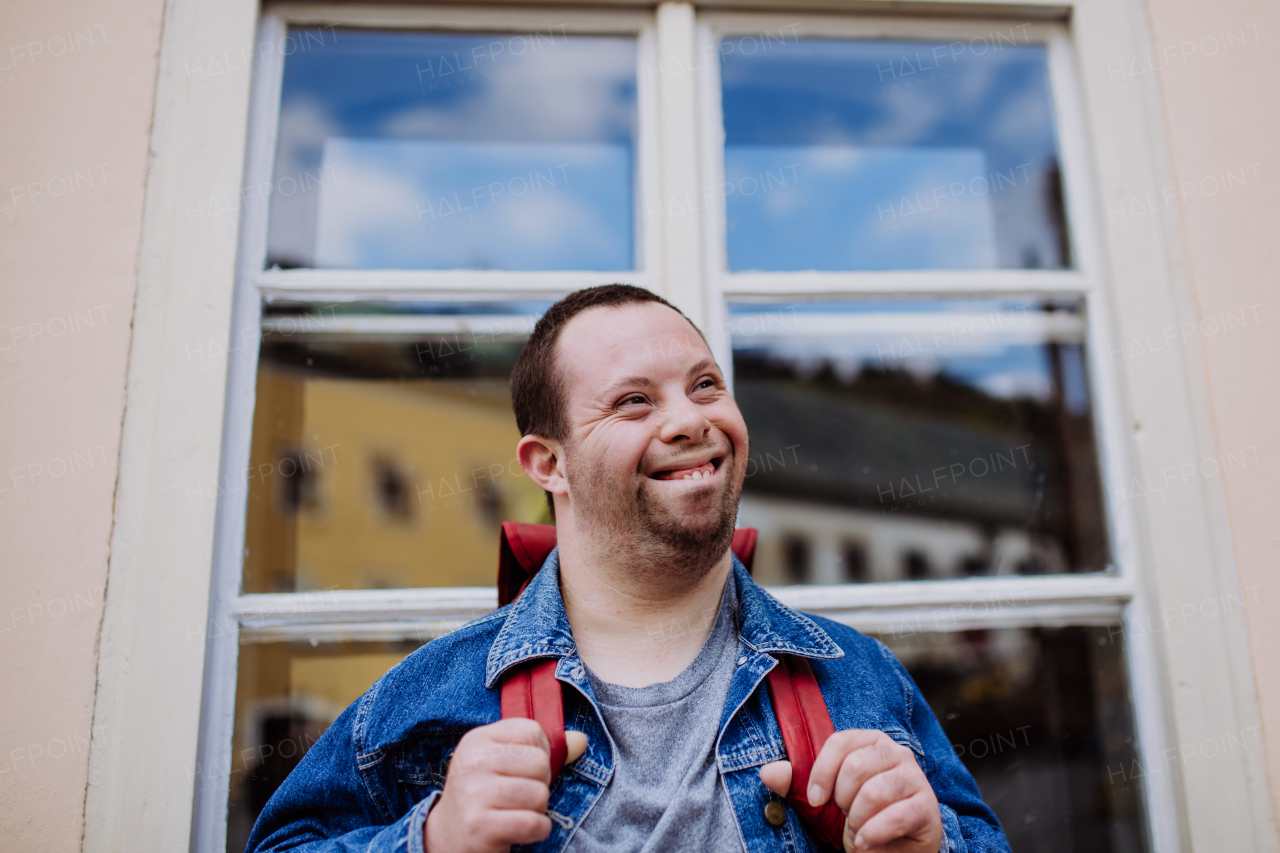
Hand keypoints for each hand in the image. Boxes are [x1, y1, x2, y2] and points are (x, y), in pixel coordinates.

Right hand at [424, 718, 587, 852]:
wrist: (447, 836)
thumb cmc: (483, 794)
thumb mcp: (503, 762)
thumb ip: (542, 749)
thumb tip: (581, 741)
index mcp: (478, 739)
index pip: (533, 731)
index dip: (540, 751)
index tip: (524, 769)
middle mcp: (473, 762)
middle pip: (540, 763)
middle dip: (540, 783)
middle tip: (520, 795)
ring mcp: (473, 793)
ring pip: (540, 794)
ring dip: (537, 809)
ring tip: (517, 812)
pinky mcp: (479, 825)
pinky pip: (534, 824)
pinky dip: (537, 830)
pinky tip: (520, 829)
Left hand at [760, 729, 941, 852]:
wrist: (893, 848)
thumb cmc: (856, 816)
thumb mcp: (822, 801)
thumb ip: (794, 784)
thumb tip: (768, 772)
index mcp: (868, 741)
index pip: (840, 741)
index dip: (821, 771)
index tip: (813, 799)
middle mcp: (895, 752)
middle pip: (856, 765)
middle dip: (841, 800)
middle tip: (843, 816)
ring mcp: (914, 777)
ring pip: (874, 791)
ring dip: (857, 819)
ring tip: (856, 831)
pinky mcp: (926, 806)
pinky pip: (895, 816)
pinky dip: (873, 834)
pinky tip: (866, 843)